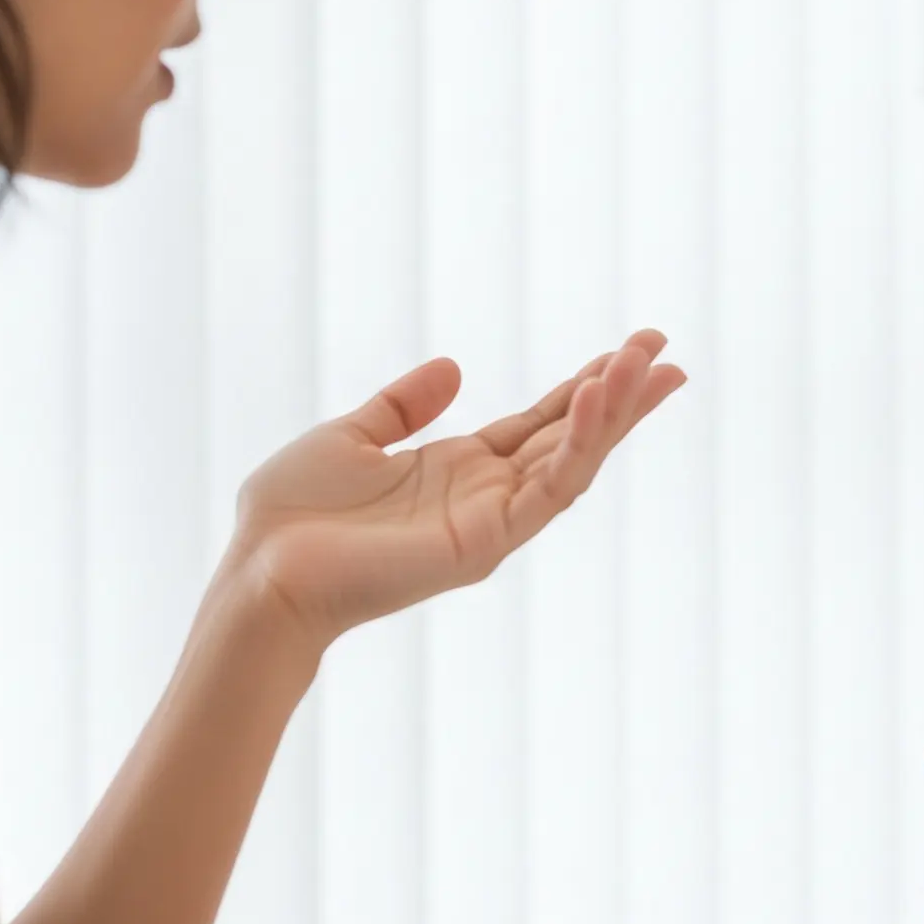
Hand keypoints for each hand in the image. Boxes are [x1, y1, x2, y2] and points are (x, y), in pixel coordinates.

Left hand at [218, 333, 684, 651]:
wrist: (259, 575)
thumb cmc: (290, 518)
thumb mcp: (350, 437)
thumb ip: (402, 407)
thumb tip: (454, 366)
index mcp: (460, 471)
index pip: (541, 423)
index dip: (586, 387)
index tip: (631, 350)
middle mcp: (487, 497)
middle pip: (571, 438)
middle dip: (620, 394)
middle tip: (664, 349)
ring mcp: (493, 522)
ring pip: (573, 461)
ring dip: (613, 411)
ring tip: (647, 363)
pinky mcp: (487, 542)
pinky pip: (548, 489)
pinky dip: (577, 443)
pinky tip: (596, 399)